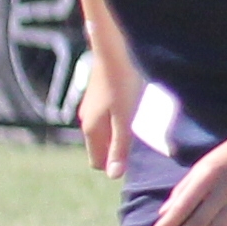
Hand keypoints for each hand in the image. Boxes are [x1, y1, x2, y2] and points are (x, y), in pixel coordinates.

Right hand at [72, 57, 131, 178]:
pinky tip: (133, 110)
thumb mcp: (125, 120)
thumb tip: (113, 176)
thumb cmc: (123, 84)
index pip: (97, 161)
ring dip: (119, 134)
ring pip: (103, 131)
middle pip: (100, 146)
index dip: (113, 165)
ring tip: (140, 128)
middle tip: (140, 146)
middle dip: (116, 151)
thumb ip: (119, 147)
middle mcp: (86, 119)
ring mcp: (90, 105)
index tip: (134, 160)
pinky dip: (118, 119)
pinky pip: (106, 116)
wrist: (113, 49)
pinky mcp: (98, 93)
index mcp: (91, 129)